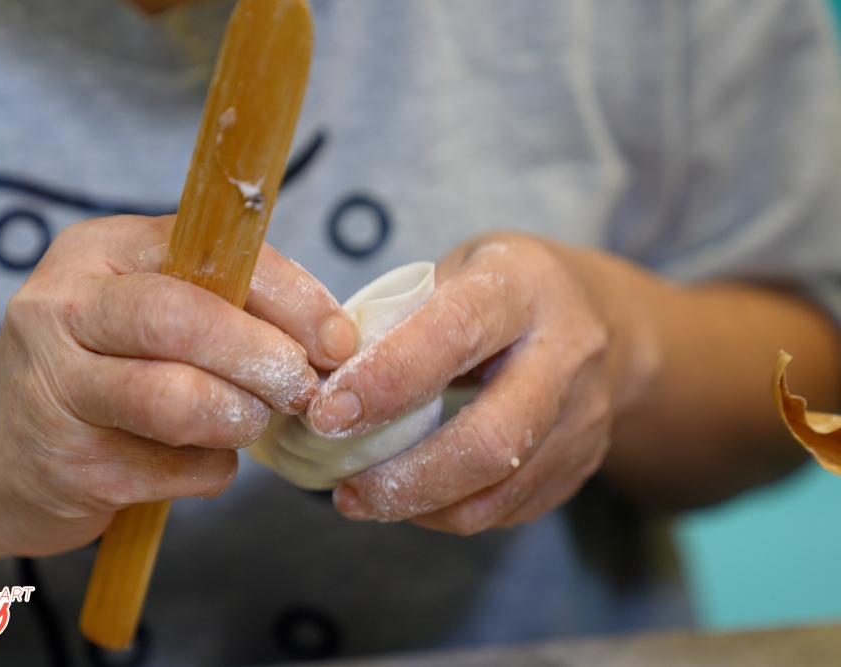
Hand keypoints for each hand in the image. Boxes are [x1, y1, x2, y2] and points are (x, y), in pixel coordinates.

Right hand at [0, 214, 356, 557]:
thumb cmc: (94, 374)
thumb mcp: (140, 309)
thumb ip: (221, 303)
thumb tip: (328, 337)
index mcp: (98, 250)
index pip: (209, 253)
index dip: (290, 297)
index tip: (335, 338)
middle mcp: (63, 307)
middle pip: (186, 320)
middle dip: (266, 359)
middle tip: (302, 388)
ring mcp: (56, 389)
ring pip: (179, 400)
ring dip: (241, 418)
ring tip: (249, 422)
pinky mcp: (70, 465)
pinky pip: (178, 468)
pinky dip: (213, 469)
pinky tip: (198, 460)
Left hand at [306, 233, 654, 534]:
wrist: (603, 316)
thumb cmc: (502, 290)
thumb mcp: (452, 271)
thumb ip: (398, 319)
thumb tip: (324, 380)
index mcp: (522, 285)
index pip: (454, 334)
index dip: (387, 380)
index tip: (328, 414)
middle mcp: (566, 351)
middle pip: (491, 439)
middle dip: (408, 477)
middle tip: (347, 490)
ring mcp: (583, 416)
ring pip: (500, 490)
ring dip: (420, 506)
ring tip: (362, 499)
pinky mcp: (581, 463)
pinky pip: (509, 509)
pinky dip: (448, 511)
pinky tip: (411, 496)